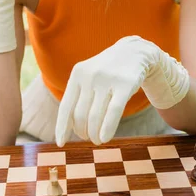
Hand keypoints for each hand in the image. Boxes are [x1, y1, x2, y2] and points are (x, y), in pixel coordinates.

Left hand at [55, 36, 189, 145]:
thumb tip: (67, 128)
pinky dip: (107, 129)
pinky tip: (105, 138)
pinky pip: (113, 112)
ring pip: (96, 117)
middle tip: (88, 138)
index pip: (66, 106)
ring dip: (94, 134)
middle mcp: (90, 76)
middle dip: (83, 132)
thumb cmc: (106, 71)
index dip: (62, 127)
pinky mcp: (125, 85)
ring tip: (97, 140)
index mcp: (77, 74)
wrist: (134, 52)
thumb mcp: (88, 76)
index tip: (61, 143)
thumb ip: (78, 97)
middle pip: (81, 115)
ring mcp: (107, 80)